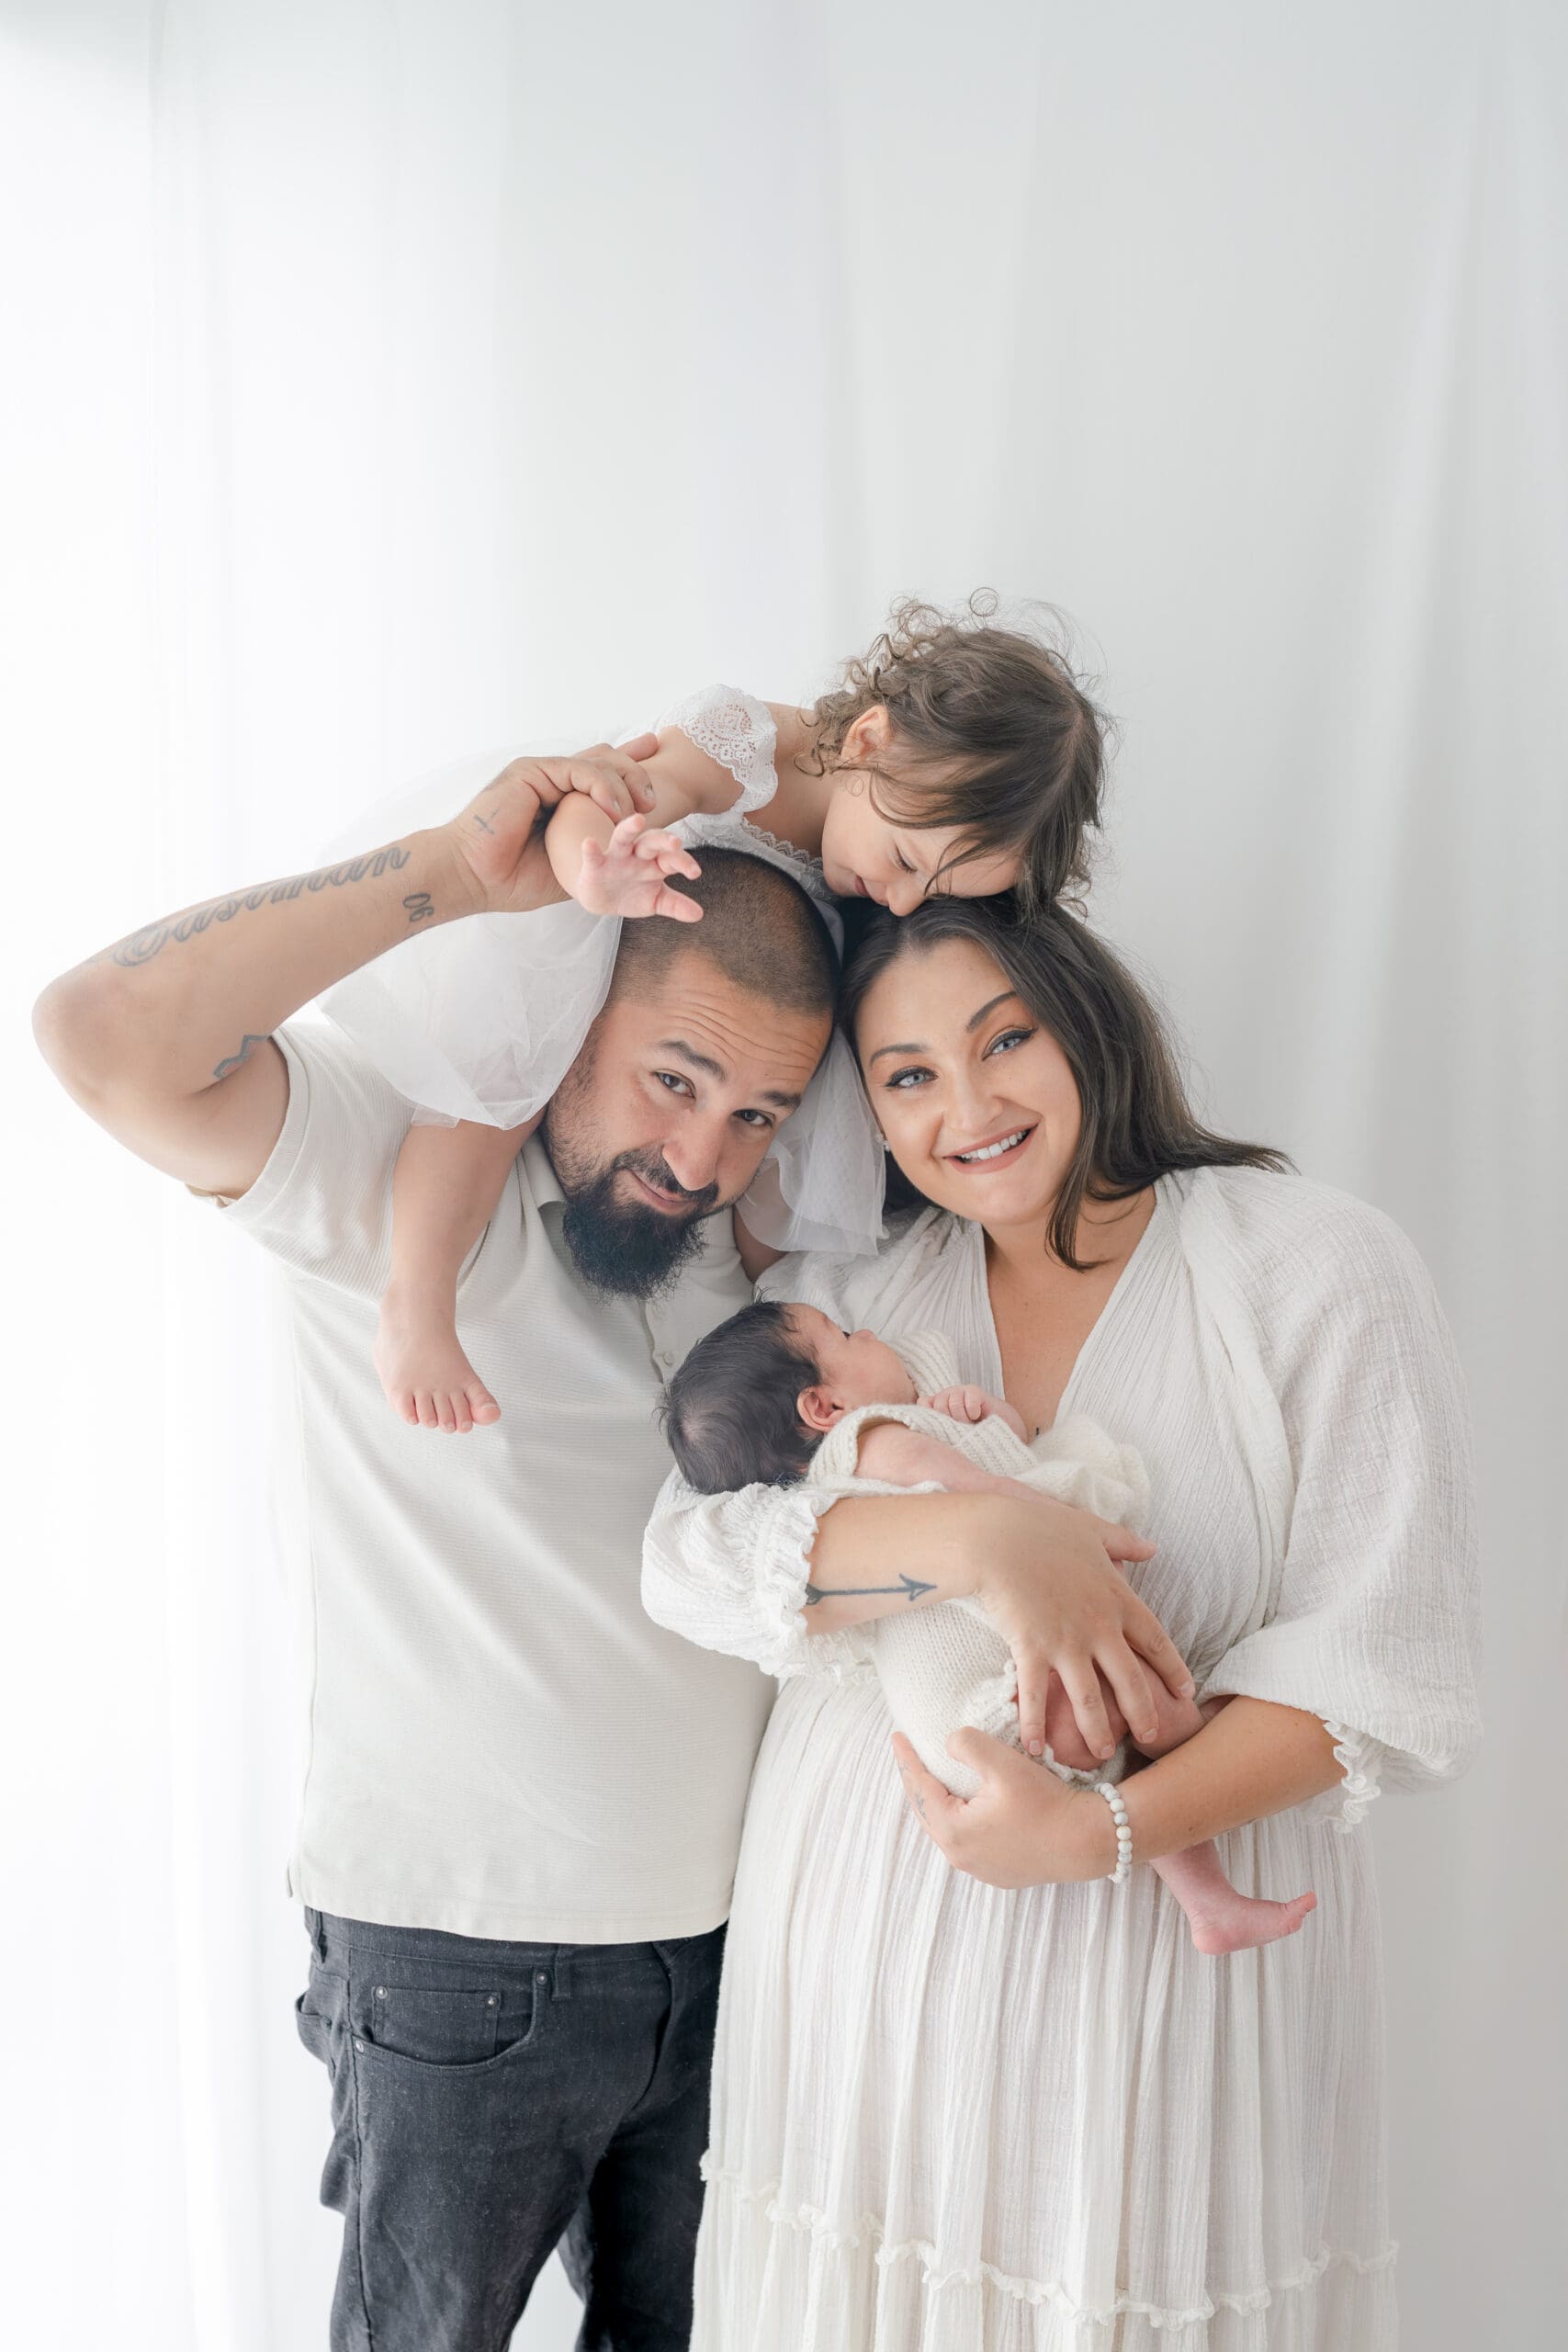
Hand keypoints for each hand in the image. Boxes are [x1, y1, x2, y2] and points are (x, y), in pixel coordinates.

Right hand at [442, 737, 659, 915]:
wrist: (476, 878)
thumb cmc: (514, 880)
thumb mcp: (572, 864)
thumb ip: (597, 849)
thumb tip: (630, 853)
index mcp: (559, 800)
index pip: (601, 777)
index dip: (631, 769)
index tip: (658, 774)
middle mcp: (551, 782)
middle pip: (604, 759)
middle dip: (637, 770)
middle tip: (655, 800)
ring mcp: (542, 774)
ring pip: (598, 761)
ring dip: (626, 782)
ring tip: (643, 809)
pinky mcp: (532, 771)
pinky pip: (580, 769)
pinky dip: (603, 787)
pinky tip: (616, 810)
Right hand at [576, 814, 703, 919]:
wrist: (602, 900)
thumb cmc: (634, 893)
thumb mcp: (656, 901)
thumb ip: (676, 905)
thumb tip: (699, 915)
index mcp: (656, 863)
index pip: (672, 858)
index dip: (684, 862)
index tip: (695, 873)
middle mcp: (637, 855)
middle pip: (652, 842)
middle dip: (663, 840)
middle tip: (676, 841)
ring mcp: (616, 857)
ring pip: (623, 837)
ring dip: (630, 828)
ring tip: (638, 820)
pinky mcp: (595, 864)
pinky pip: (593, 854)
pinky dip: (590, 849)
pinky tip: (589, 842)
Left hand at [891, 1729, 1118, 1888]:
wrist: (1087, 1841)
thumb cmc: (1046, 1802)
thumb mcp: (1003, 1763)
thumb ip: (967, 1745)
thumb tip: (948, 1744)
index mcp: (954, 1831)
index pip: (919, 1789)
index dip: (906, 1760)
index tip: (896, 1736)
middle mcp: (961, 1857)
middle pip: (928, 1813)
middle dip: (917, 1782)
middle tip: (910, 1756)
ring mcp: (980, 1870)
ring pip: (946, 1829)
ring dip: (938, 1803)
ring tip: (933, 1778)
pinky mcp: (999, 1872)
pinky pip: (967, 1841)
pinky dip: (959, 1819)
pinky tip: (966, 1805)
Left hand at [921, 1385, 1029, 1441]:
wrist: (1000, 1435)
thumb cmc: (972, 1438)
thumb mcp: (950, 1437)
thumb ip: (934, 1426)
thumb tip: (919, 1414)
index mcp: (936, 1408)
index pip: (924, 1403)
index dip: (932, 1415)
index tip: (944, 1428)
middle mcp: (946, 1397)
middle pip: (938, 1404)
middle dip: (950, 1420)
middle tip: (962, 1427)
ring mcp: (960, 1392)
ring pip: (952, 1401)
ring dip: (963, 1417)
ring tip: (971, 1423)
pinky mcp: (974, 1391)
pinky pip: (968, 1399)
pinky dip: (973, 1411)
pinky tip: (978, 1416)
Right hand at [967, 1492, 1189, 1762]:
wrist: (996, 1537)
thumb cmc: (1042, 1528)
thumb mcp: (1092, 1530)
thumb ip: (1125, 1543)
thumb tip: (1153, 1548)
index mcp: (1117, 1598)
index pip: (1156, 1641)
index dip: (1173, 1669)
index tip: (1186, 1691)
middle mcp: (1099, 1626)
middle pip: (1130, 1680)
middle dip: (1143, 1712)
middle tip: (1149, 1737)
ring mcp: (1066, 1641)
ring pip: (1090, 1697)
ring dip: (1097, 1729)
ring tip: (1102, 1753)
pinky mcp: (1032, 1649)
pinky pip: (1037, 1695)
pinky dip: (1035, 1724)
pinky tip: (1035, 1748)